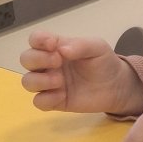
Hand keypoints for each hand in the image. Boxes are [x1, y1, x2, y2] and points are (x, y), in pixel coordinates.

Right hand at [19, 30, 142, 114]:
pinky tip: (62, 96)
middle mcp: (48, 64)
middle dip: (37, 59)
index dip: (38, 40)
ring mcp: (49, 84)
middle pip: (26, 59)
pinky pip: (38, 101)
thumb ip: (80, 45)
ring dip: (39, 80)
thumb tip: (61, 50)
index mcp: (56, 47)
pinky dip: (46, 99)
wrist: (116, 86)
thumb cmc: (103, 62)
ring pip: (27, 81)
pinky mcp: (54, 101)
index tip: (53, 44)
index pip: (35, 39)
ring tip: (60, 81)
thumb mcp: (97, 47)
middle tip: (58, 62)